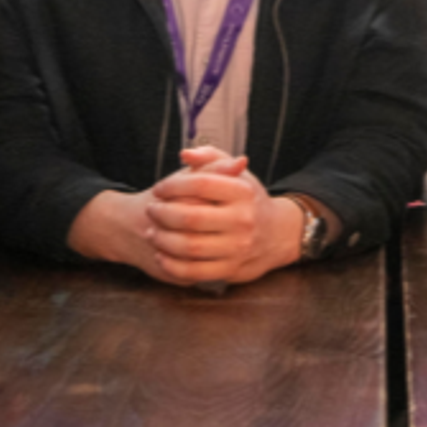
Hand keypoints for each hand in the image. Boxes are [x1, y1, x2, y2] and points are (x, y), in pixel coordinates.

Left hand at [140, 146, 303, 286]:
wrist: (275, 234)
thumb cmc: (247, 199)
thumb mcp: (235, 174)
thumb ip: (210, 158)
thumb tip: (185, 155)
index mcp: (242, 192)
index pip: (200, 184)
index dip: (173, 186)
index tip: (159, 189)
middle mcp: (243, 220)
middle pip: (190, 217)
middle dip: (162, 214)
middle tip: (151, 210)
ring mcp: (238, 247)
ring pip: (189, 247)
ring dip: (163, 240)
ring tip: (152, 232)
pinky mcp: (231, 269)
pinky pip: (194, 272)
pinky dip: (172, 265)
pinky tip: (162, 255)